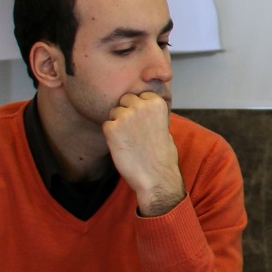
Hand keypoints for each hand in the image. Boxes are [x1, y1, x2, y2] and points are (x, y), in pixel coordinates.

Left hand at [103, 91, 184, 216]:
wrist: (156, 177)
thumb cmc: (163, 156)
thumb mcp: (165, 127)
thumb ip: (152, 115)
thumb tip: (142, 109)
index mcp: (156, 103)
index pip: (140, 95)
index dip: (140, 107)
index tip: (143, 121)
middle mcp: (140, 105)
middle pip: (125, 99)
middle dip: (127, 111)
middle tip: (132, 130)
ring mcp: (124, 116)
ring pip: (114, 112)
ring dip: (118, 123)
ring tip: (128, 140)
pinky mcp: (111, 128)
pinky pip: (106, 125)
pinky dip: (111, 135)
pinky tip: (121, 146)